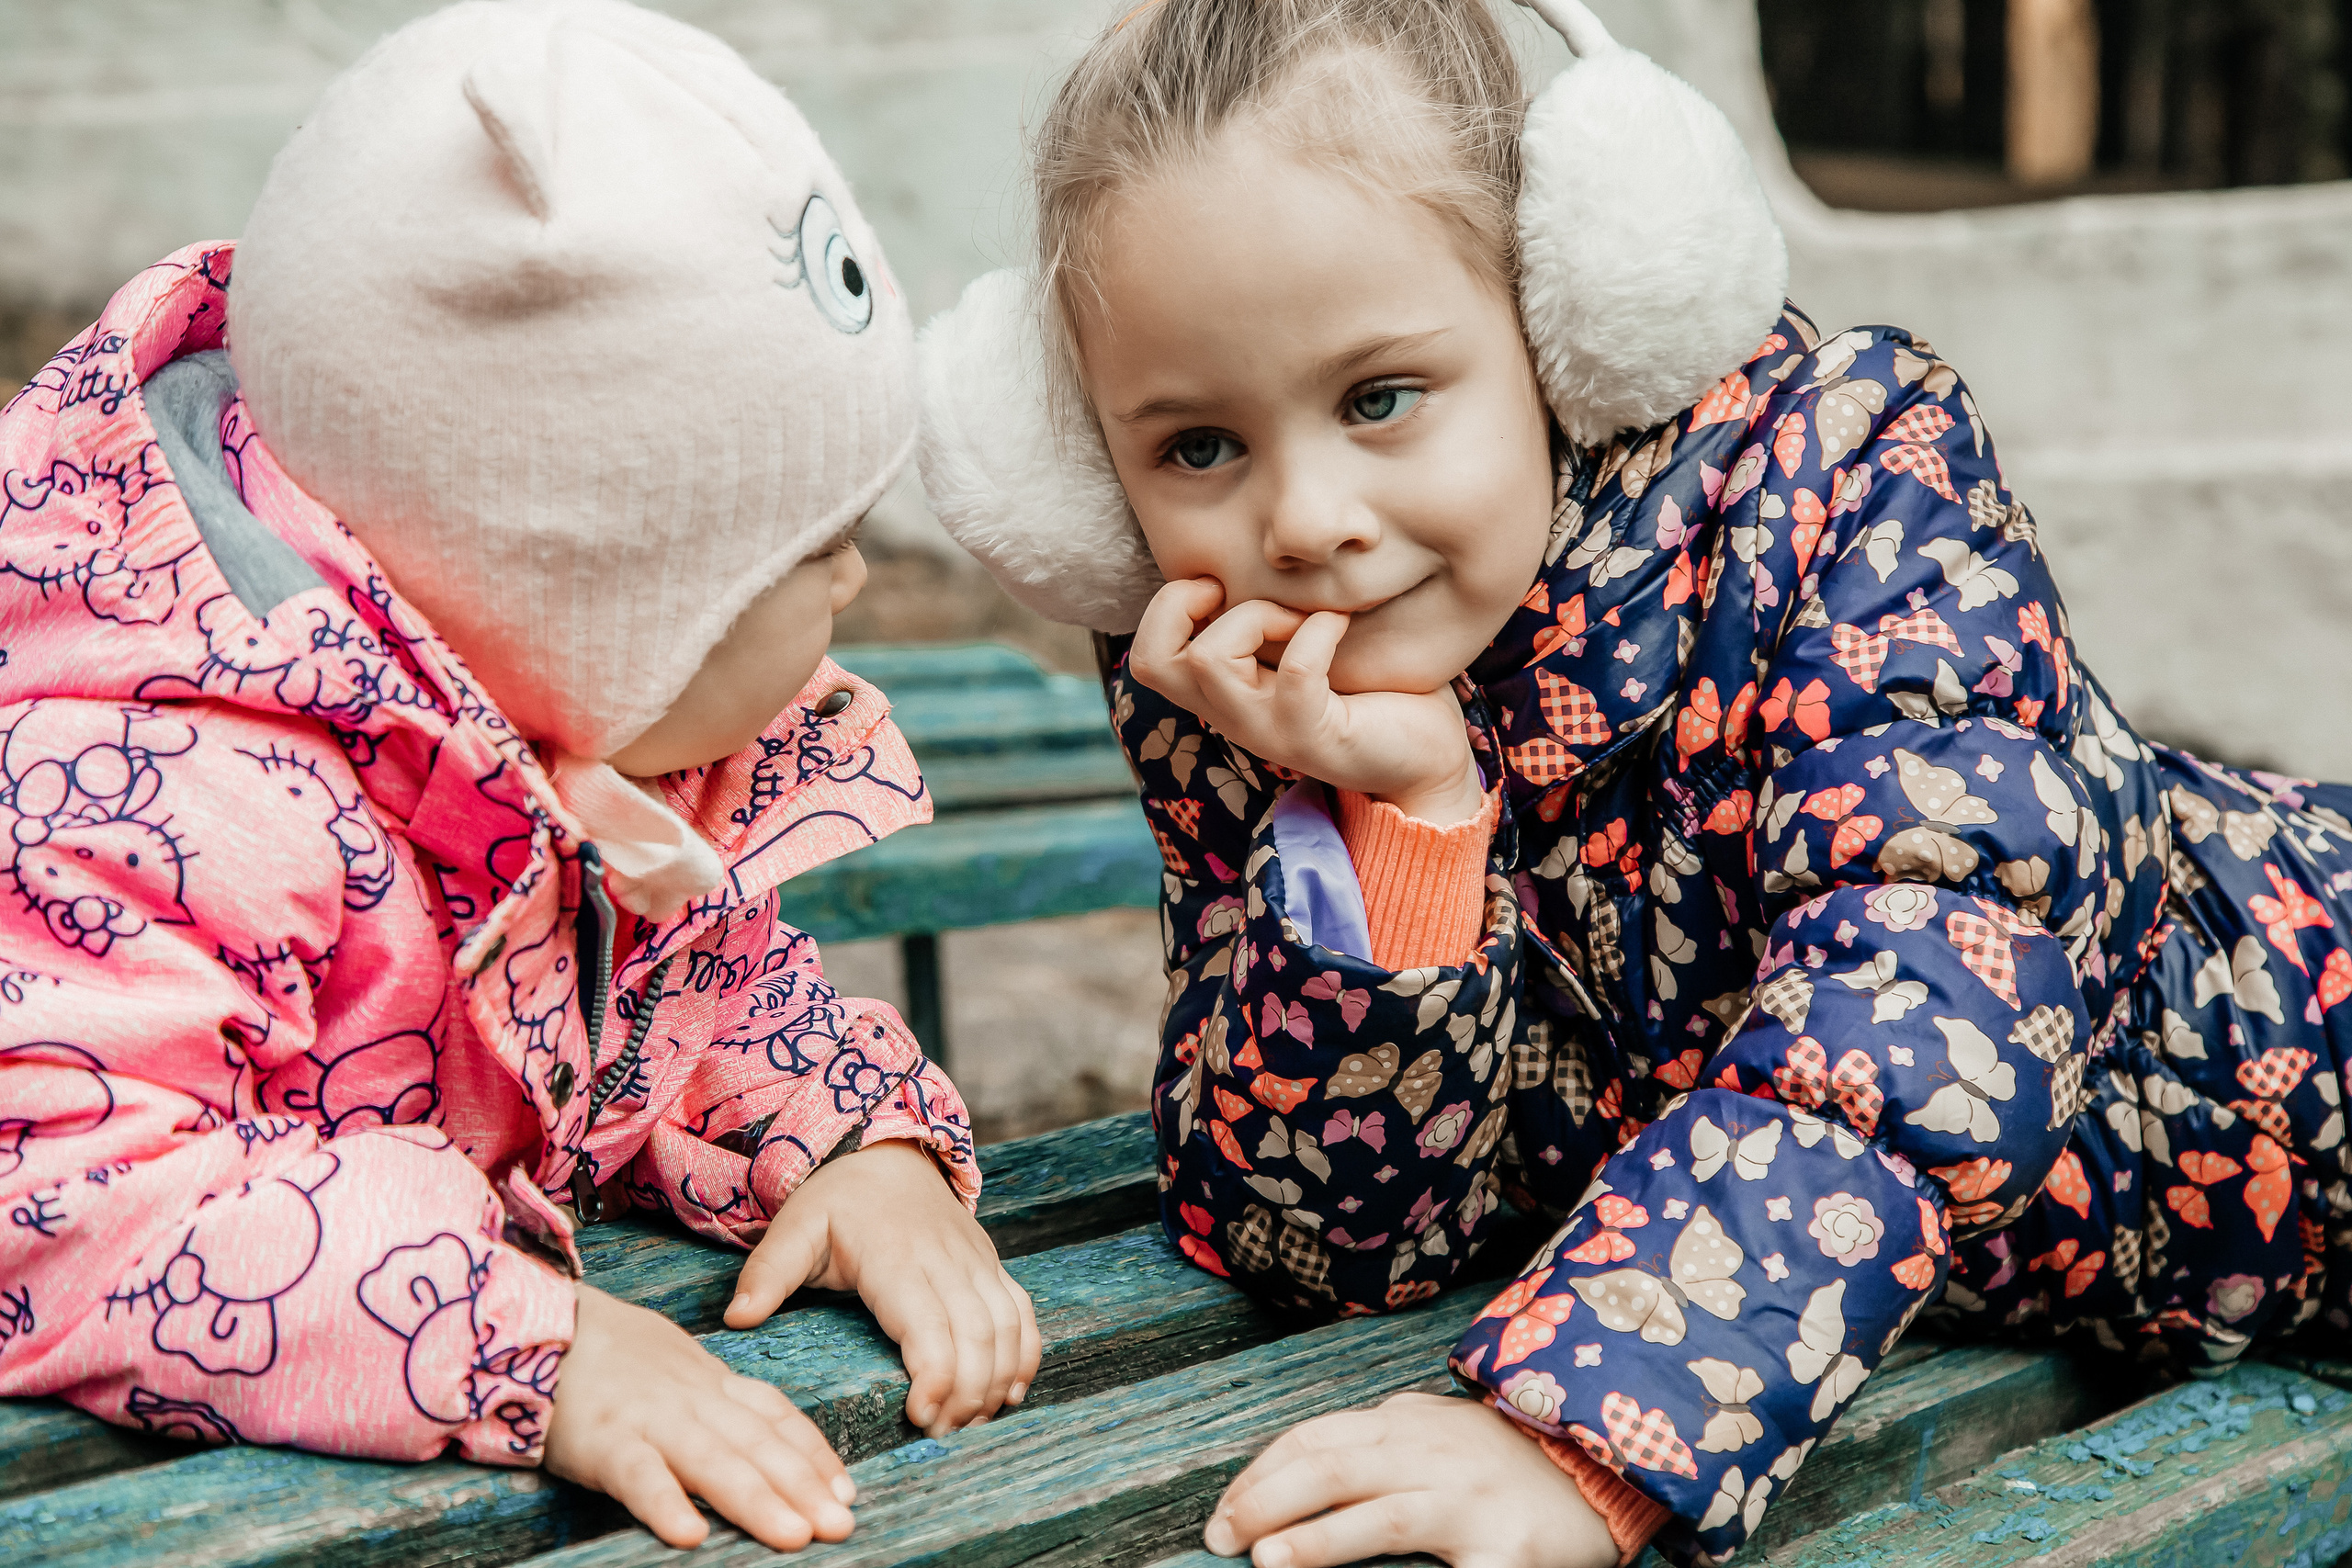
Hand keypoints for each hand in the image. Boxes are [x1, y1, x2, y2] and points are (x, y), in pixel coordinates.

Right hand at [544, 1284, 855, 1550]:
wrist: (540, 1321)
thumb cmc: (608, 1352)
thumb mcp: (676, 1365)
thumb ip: (715, 1398)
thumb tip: (760, 1430)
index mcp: (710, 1382)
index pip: (775, 1417)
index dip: (814, 1454)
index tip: (846, 1490)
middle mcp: (691, 1400)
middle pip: (758, 1444)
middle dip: (805, 1486)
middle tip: (842, 1525)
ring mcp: (650, 1419)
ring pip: (714, 1462)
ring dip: (758, 1501)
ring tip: (795, 1537)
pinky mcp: (604, 1441)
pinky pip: (639, 1475)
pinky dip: (665, 1504)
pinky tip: (691, 1535)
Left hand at [727, 1138, 1039, 1436]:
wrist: (888, 1156)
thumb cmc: (838, 1200)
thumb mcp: (794, 1228)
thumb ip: (767, 1273)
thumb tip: (737, 1320)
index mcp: (896, 1259)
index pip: (930, 1326)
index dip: (936, 1377)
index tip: (919, 1417)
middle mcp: (946, 1261)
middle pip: (977, 1336)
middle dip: (967, 1395)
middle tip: (939, 1435)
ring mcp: (975, 1263)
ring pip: (1006, 1327)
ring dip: (997, 1381)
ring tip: (970, 1423)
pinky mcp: (991, 1266)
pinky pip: (1022, 1312)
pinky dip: (1025, 1354)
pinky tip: (1011, 1392)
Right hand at [1128, 579, 1483, 824]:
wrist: (1425, 762)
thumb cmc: (1371, 690)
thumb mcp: (1304, 646)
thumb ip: (1274, 613)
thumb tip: (1265, 546)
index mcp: (1222, 693)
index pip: (1146, 655)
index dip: (1169, 606)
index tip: (1227, 588)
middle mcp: (1231, 714)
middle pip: (1151, 661)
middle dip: (1186, 607)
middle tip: (1243, 599)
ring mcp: (1266, 730)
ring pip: (1207, 663)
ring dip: (1254, 617)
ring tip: (1300, 617)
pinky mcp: (1311, 738)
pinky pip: (1296, 673)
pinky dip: (1317, 634)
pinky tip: (1340, 626)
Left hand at [1202, 1393, 1617, 1567]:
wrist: (1604, 1471)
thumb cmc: (1503, 1461)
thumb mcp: (1432, 1432)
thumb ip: (1375, 1443)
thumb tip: (1292, 1470)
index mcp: (1406, 1424)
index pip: (1312, 1440)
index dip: (1259, 1475)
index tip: (1223, 1512)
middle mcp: (1432, 1456)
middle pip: (1332, 1468)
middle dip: (1265, 1502)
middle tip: (1220, 1538)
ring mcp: (1469, 1504)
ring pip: (1380, 1515)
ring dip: (1317, 1540)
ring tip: (1267, 1559)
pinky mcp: (1506, 1553)